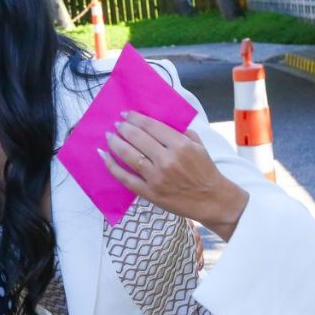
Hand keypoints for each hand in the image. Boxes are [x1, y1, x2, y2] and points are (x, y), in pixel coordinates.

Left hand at [98, 111, 247, 240]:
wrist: (212, 200)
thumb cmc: (205, 171)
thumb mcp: (199, 146)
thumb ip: (181, 132)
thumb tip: (158, 123)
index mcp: (181, 145)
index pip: (151, 126)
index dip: (135, 118)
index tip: (126, 114)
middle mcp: (167, 159)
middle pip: (137, 138)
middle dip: (123, 128)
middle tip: (116, 124)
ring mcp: (156, 177)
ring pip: (129, 155)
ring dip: (115, 142)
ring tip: (109, 136)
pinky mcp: (149, 192)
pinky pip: (125, 177)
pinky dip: (111, 166)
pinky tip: (103, 155)